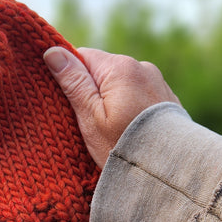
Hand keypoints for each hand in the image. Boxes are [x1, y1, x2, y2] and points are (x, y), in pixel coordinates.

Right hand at [44, 47, 180, 168]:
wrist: (169, 170)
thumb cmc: (123, 145)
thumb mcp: (90, 116)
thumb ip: (73, 82)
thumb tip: (52, 51)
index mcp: (120, 68)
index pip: (82, 56)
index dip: (69, 77)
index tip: (67, 102)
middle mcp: (142, 67)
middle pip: (102, 71)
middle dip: (91, 92)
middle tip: (89, 123)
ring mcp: (157, 82)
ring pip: (120, 85)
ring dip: (111, 101)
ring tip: (110, 131)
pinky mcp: (166, 99)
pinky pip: (137, 96)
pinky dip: (129, 109)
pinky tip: (128, 130)